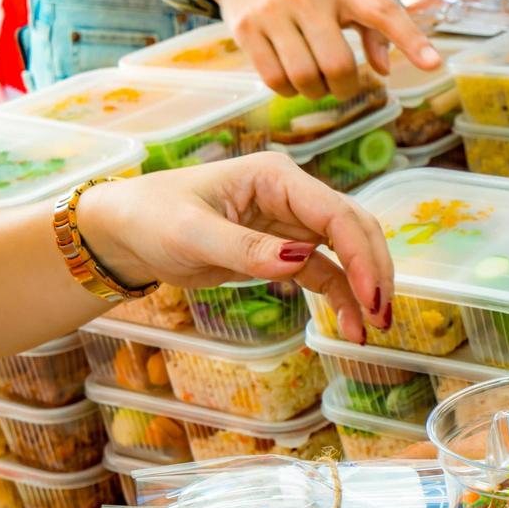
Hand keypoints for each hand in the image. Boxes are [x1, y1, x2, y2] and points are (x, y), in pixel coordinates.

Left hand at [75, 153, 393, 343]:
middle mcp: (294, 195)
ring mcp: (293, 223)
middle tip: (383, 316)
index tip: (372, 296)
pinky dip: (342, 299)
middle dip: (374, 272)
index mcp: (277, 177)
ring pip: (348, 253)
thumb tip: (299, 261)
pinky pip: (326, 273)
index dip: (361, 255)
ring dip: (365, 288)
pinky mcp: (285, 251)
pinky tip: (350, 328)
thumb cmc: (151, 217)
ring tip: (373, 330)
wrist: (126, 232)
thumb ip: (245, 248)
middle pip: (354, 230)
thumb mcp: (191, 233)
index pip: (336, 213)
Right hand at [207, 0, 441, 98]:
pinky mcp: (245, 29)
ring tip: (315, 80)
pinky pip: (275, 80)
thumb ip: (372, 28)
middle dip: (345, 87)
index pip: (383, 12)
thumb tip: (384, 71)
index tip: (434, 65)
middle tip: (343, 84)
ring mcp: (273, 12)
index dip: (411, 40)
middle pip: (338, 65)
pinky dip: (289, 90)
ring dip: (317, 91)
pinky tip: (292, 79)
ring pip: (305, 78)